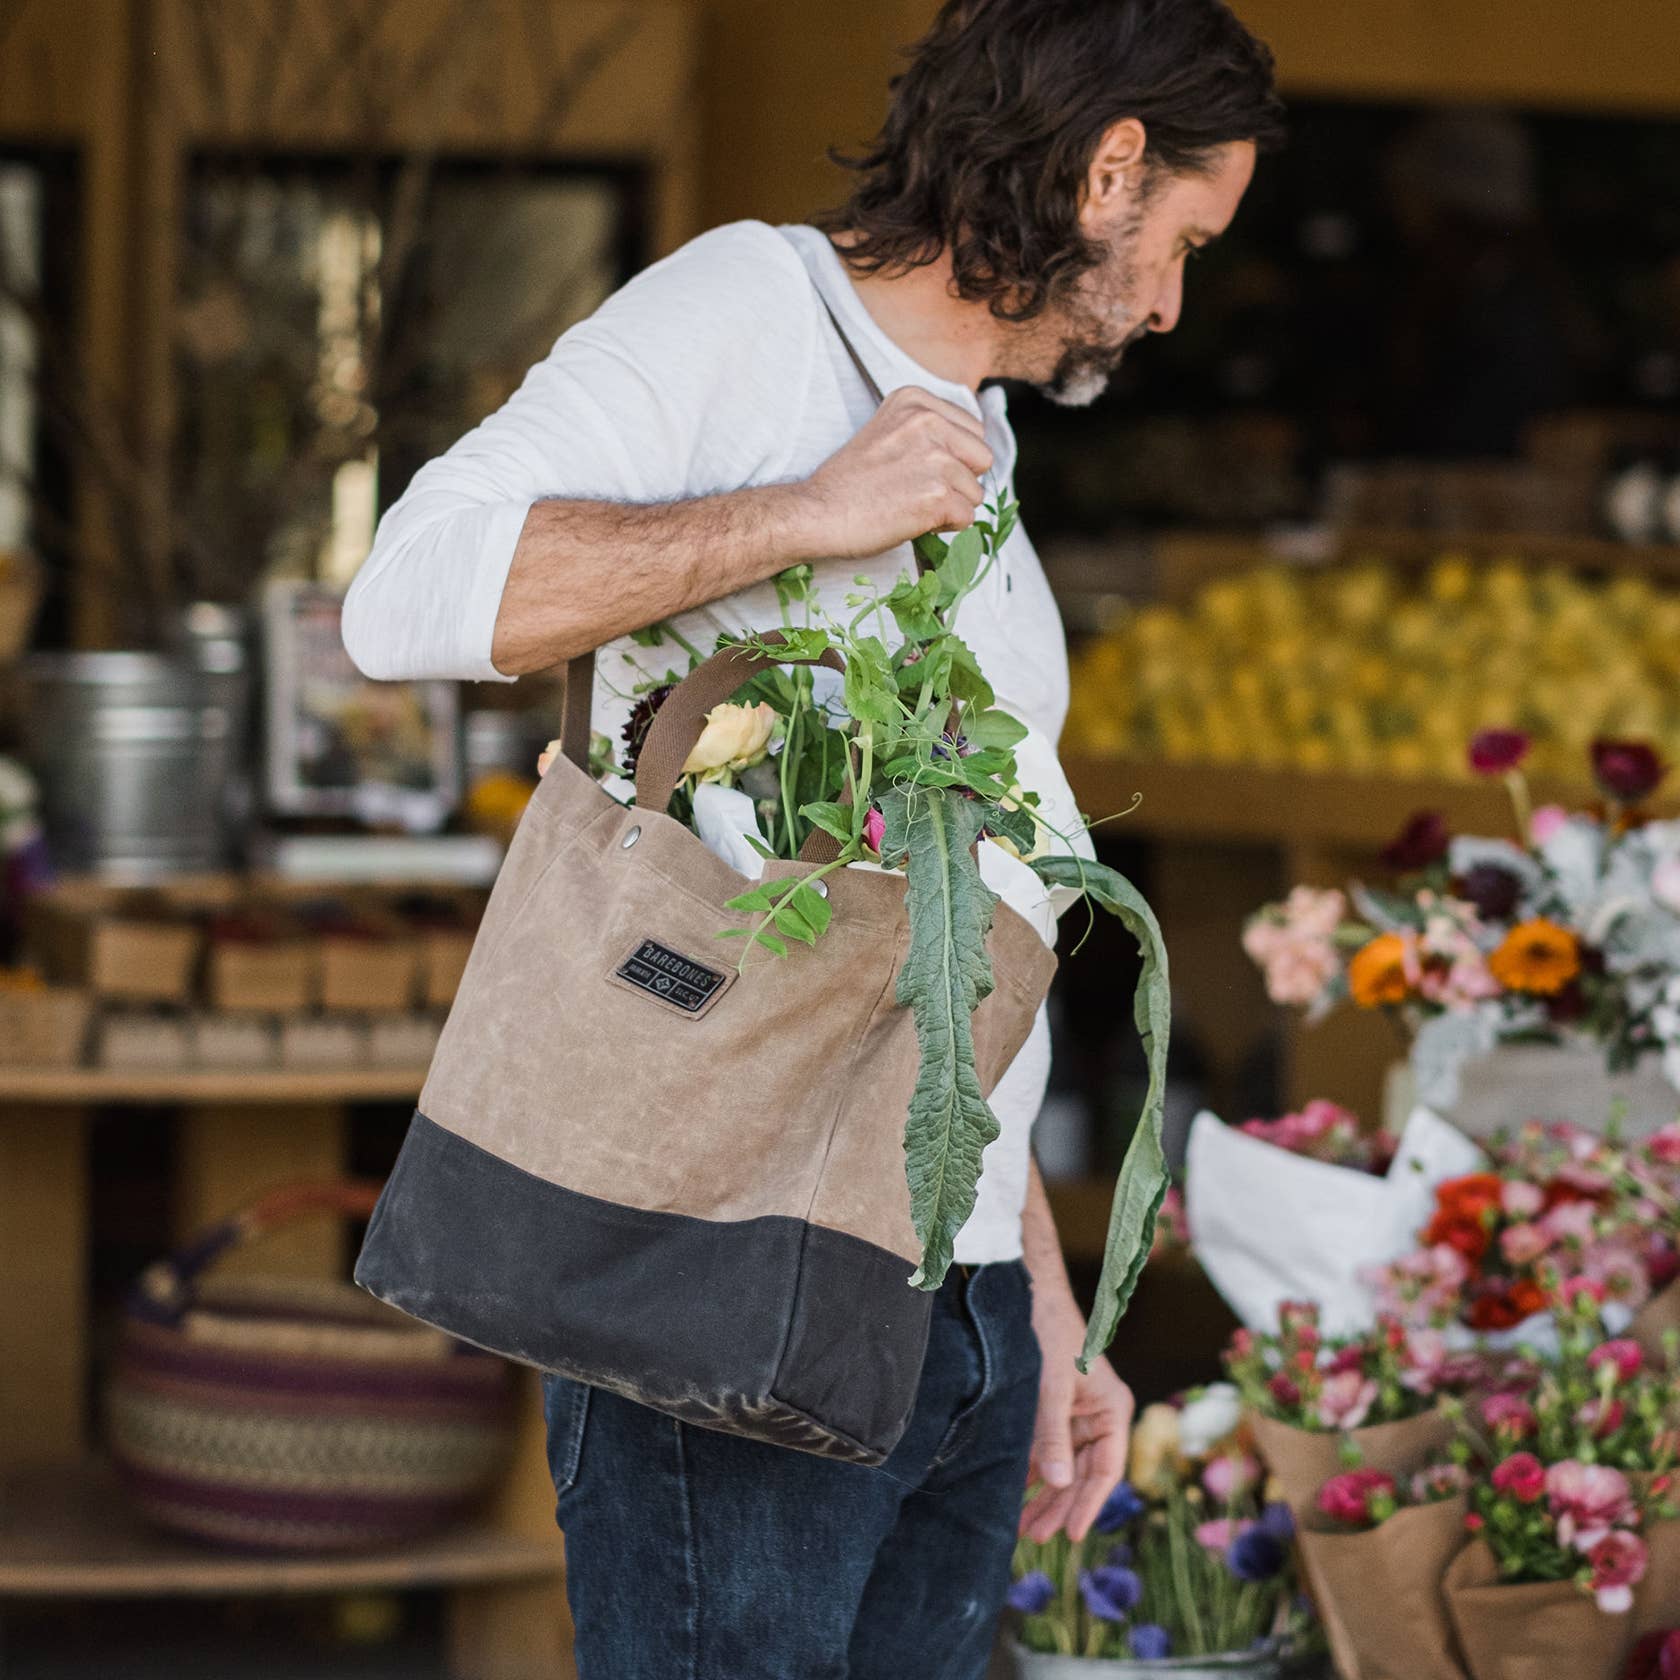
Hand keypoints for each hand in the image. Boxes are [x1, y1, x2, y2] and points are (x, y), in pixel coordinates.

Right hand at [790, 387, 993, 558]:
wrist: (818, 513)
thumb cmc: (850, 482)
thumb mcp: (888, 432)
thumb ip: (929, 431)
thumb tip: (973, 454)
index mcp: (916, 401)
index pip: (973, 431)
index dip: (953, 457)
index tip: (916, 468)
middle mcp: (929, 422)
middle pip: (982, 458)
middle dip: (960, 480)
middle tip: (918, 490)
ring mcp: (935, 459)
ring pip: (976, 492)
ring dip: (950, 506)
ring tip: (910, 504)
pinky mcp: (937, 496)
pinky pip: (968, 518)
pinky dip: (945, 527)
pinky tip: (913, 519)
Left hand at [1019, 1291, 1134, 1543]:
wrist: (1032, 1294)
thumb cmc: (1051, 1333)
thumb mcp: (1052, 1386)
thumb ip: (1053, 1434)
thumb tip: (1057, 1483)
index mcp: (1113, 1411)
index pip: (1106, 1470)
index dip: (1088, 1505)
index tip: (1070, 1534)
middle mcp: (1099, 1417)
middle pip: (1082, 1474)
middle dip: (1059, 1506)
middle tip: (1035, 1537)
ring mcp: (1076, 1415)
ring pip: (1063, 1466)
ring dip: (1045, 1494)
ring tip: (1023, 1526)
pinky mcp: (1054, 1410)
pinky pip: (1048, 1449)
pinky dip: (1033, 1470)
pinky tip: (1017, 1492)